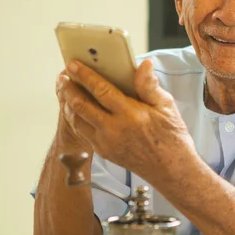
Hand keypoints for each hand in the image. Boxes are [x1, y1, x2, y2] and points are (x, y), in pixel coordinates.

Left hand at [60, 60, 197, 189]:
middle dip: (69, 89)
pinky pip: (83, 132)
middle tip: (63, 77)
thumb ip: (150, 85)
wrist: (171, 169)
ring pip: (77, 120)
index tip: (73, 64)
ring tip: (66, 92)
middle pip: (81, 106)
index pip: (101, 90)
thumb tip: (144, 64)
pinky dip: (77, 118)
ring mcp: (107, 143)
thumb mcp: (166, 106)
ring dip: (69, 104)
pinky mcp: (104, 152)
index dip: (84, 76)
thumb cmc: (171, 136)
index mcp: (131, 115)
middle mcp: (115, 130)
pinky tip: (78, 110)